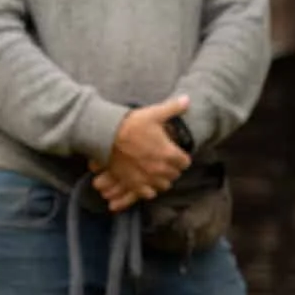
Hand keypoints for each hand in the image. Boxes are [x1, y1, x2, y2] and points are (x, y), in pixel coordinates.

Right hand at [91, 94, 191, 210]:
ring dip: (162, 179)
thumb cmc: (131, 124)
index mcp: (168, 153)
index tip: (176, 153)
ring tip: (157, 171)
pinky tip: (146, 181)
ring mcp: (147, 178)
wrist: (106, 136)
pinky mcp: (134, 184)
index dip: (181, 157)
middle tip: (166, 161)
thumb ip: (174, 108)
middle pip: (175, 175)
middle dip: (172, 168)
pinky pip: (148, 194)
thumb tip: (188, 100)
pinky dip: (149, 189)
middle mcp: (160, 169)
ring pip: (163, 185)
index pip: (185, 162)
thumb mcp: (154, 113)